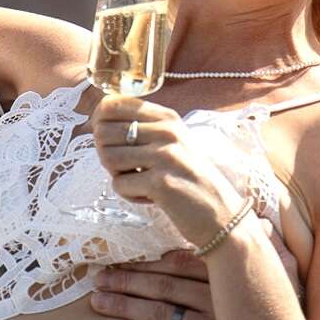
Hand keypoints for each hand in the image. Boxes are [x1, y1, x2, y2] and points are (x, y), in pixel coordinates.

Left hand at [90, 222, 301, 319]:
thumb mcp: (279, 287)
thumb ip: (271, 254)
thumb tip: (268, 224)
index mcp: (229, 280)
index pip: (180, 263)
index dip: (148, 262)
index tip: (120, 260)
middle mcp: (220, 301)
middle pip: (164, 285)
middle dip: (128, 279)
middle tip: (98, 277)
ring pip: (160, 312)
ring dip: (124, 305)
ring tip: (97, 301)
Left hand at [91, 96, 246, 250]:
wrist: (221, 215)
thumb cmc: (189, 179)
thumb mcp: (172, 142)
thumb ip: (143, 129)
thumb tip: (97, 122)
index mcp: (167, 117)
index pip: (113, 104)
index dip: (100, 122)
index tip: (108, 140)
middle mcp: (167, 131)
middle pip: (104, 132)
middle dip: (106, 153)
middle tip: (126, 168)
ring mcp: (165, 156)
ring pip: (108, 158)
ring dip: (118, 175)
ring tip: (139, 181)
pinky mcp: (161, 183)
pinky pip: (119, 185)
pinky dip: (129, 195)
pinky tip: (150, 197)